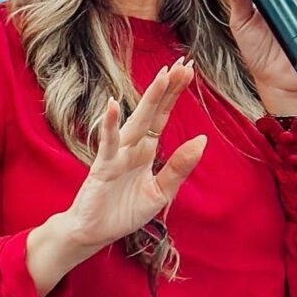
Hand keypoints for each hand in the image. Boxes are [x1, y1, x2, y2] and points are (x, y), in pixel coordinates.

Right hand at [64, 56, 205, 250]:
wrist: (93, 233)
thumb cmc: (123, 211)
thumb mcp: (160, 192)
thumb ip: (179, 167)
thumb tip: (202, 139)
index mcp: (146, 150)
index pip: (163, 116)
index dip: (175, 94)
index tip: (188, 70)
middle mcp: (132, 146)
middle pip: (153, 111)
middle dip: (167, 88)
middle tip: (183, 64)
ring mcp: (116, 154)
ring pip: (136, 121)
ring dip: (149, 100)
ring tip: (162, 77)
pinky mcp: (102, 167)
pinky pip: (107, 144)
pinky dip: (109, 125)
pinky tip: (112, 106)